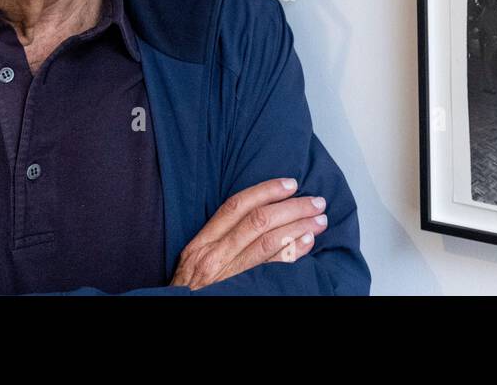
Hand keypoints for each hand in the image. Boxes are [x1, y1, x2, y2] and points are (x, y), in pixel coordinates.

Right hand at [169, 178, 327, 289]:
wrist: (176, 312)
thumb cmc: (192, 290)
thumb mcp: (196, 259)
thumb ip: (220, 238)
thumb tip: (260, 214)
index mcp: (202, 243)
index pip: (237, 205)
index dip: (266, 190)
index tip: (291, 184)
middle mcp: (214, 255)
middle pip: (259, 220)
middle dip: (292, 207)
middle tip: (316, 202)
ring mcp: (228, 274)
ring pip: (268, 241)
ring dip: (299, 227)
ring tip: (320, 220)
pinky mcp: (242, 290)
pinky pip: (272, 268)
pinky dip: (293, 252)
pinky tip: (308, 243)